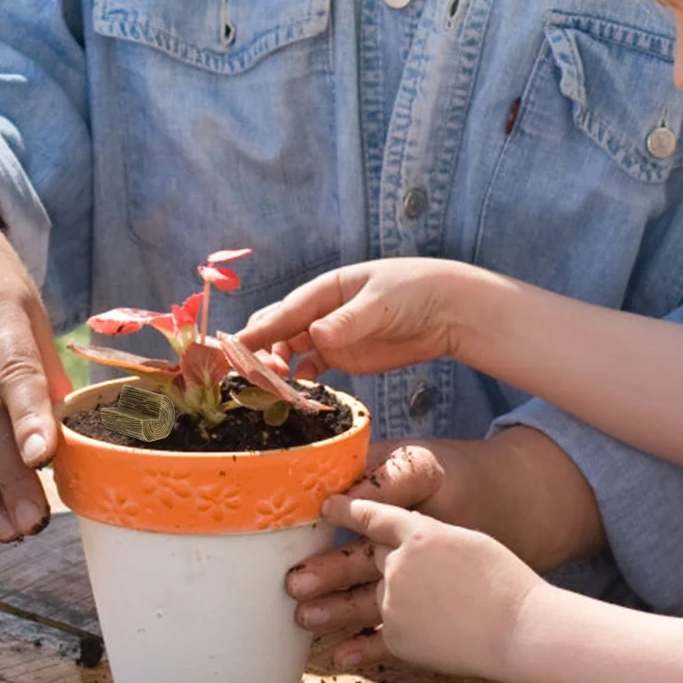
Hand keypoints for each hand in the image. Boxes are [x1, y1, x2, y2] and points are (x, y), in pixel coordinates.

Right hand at [237, 257, 483, 378]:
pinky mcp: (342, 356)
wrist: (446, 310)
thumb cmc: (413, 292)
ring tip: (274, 387)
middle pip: (279, 330)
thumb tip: (314, 335)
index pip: (286, 310)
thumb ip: (349, 321)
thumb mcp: (381, 304)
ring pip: (289, 352)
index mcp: (325, 289)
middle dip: (261, 350)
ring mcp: (330, 335)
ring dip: (276, 369)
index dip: (259, 330)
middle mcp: (320, 312)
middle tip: (255, 374)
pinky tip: (298, 393)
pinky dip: (299, 381)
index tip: (236, 347)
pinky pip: (310, 369)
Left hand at [289, 429, 606, 665]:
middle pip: (360, 561)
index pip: (376, 516)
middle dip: (326, 567)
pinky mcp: (401, 640)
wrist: (518, 627)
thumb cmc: (504, 580)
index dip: (349, 510)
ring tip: (302, 616)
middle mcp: (401, 565)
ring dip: (330, 610)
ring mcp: (397, 604)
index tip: (326, 507)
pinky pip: (376, 641)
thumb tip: (411, 543)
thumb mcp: (469, 541)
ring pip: (361, 602)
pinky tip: (340, 655)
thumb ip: (434, 540)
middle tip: (294, 576)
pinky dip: (359, 648)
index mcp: (421, 532)